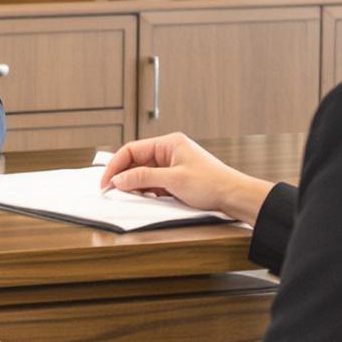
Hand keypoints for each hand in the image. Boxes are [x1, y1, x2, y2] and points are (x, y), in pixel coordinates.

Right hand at [99, 133, 269, 225]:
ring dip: (135, 185)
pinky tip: (145, 198)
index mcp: (169, 143)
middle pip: (136, 161)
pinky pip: (154, 182)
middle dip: (124, 176)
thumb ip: (143, 178)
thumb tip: (119, 179)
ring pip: (144, 173)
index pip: (132, 150)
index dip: (116, 166)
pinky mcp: (176, 178)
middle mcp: (169, 151)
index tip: (106, 182)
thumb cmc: (212, 184)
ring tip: (129, 196)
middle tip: (112, 191)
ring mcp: (173, 165)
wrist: (235, 197)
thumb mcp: (173, 180)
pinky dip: (146, 191)